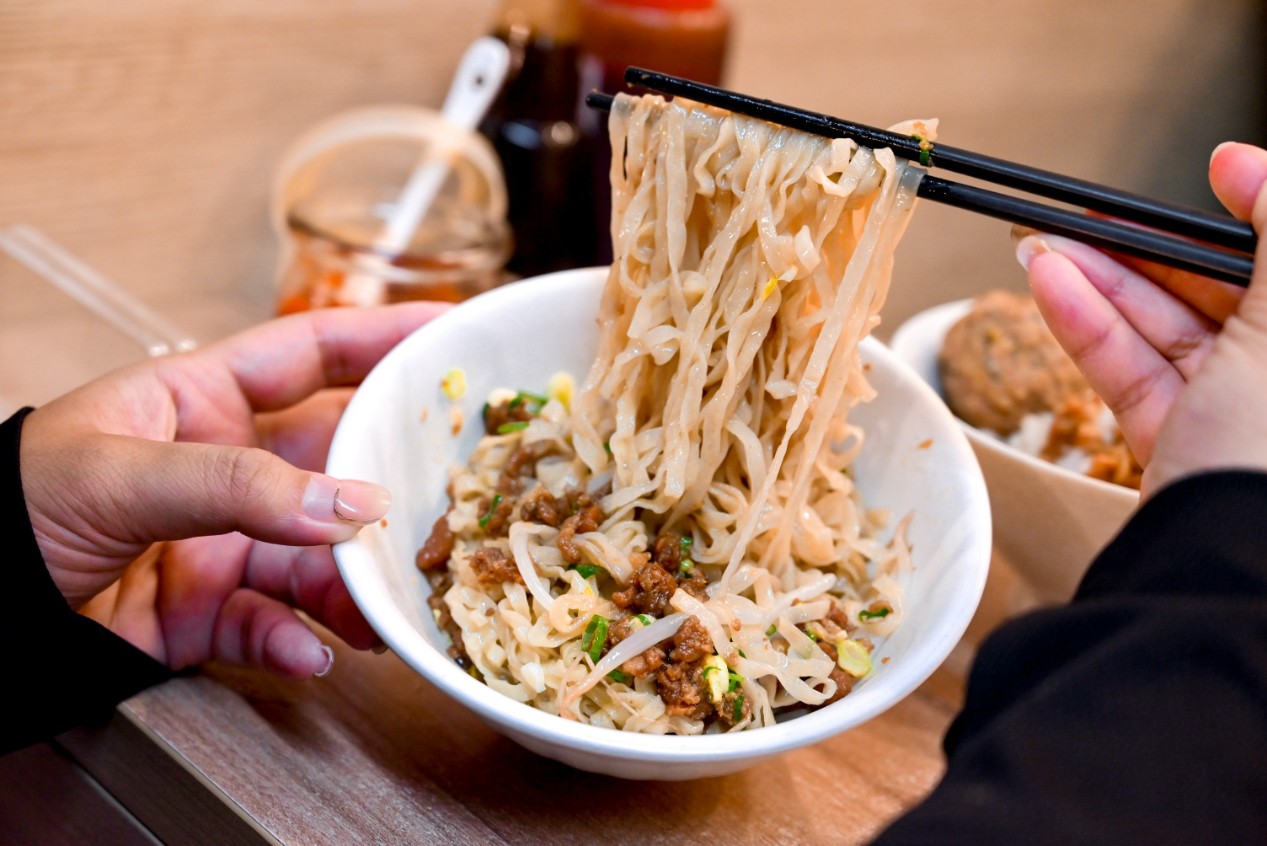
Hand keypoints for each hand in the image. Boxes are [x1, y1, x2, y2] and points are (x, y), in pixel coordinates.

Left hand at [20, 301, 445, 677]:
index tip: (449, 333)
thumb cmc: (14, 501)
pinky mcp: (210, 611)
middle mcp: (231, 468)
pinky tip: (314, 652)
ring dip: (355, 581)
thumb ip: (237, 485)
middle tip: (453, 494)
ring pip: (319, 556)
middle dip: (391, 480)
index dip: (380, 337)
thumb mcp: (122, 471)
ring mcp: (226, 540)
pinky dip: (298, 642)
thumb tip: (352, 506)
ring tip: (386, 604)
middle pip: (337, 463)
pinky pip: (274, 624)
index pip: (311, 352)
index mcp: (205, 399)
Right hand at [1015, 141, 1266, 497]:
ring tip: (1039, 244)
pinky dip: (1088, 330)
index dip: (1247, 214)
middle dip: (1147, 250)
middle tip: (1086, 213)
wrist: (1218, 565)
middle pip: (1221, 292)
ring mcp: (1238, 415)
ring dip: (1099, 284)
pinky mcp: (1182, 444)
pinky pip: (1134, 372)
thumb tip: (1242, 161)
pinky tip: (1049, 288)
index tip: (1211, 170)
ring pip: (1167, 331)